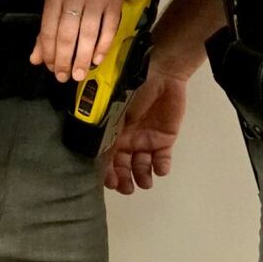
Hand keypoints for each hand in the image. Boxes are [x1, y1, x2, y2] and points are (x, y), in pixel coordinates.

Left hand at [32, 0, 127, 81]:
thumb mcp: (56, 1)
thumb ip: (45, 31)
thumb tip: (36, 58)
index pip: (49, 30)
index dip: (49, 53)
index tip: (51, 68)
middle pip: (67, 34)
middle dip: (64, 60)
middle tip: (64, 77)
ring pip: (87, 34)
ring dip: (82, 58)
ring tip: (79, 74)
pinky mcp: (114, 0)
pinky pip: (108, 28)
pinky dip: (103, 46)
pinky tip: (97, 59)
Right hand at [105, 66, 186, 194]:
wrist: (162, 73)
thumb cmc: (133, 87)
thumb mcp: (115, 109)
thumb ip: (108, 131)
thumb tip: (97, 156)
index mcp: (112, 133)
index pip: (106, 159)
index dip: (107, 173)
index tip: (110, 183)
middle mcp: (128, 140)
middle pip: (123, 167)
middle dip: (124, 180)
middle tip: (127, 188)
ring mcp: (146, 141)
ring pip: (141, 167)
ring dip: (142, 177)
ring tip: (144, 183)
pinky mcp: (165, 140)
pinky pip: (162, 159)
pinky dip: (161, 167)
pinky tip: (159, 169)